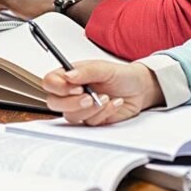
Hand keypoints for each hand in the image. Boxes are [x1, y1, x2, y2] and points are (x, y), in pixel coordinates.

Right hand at [42, 60, 164, 124]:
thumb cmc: (121, 75)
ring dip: (91, 109)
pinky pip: (90, 122)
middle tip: (89, 98)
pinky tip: (115, 103)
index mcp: (69, 76)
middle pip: (54, 103)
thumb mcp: (104, 68)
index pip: (50, 82)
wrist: (140, 89)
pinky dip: (104, 113)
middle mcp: (71, 93)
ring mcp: (80, 108)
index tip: (75, 87)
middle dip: (72, 103)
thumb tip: (68, 76)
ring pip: (71, 116)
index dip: (58, 87)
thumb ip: (86, 71)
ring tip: (107, 98)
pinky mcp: (92, 120)